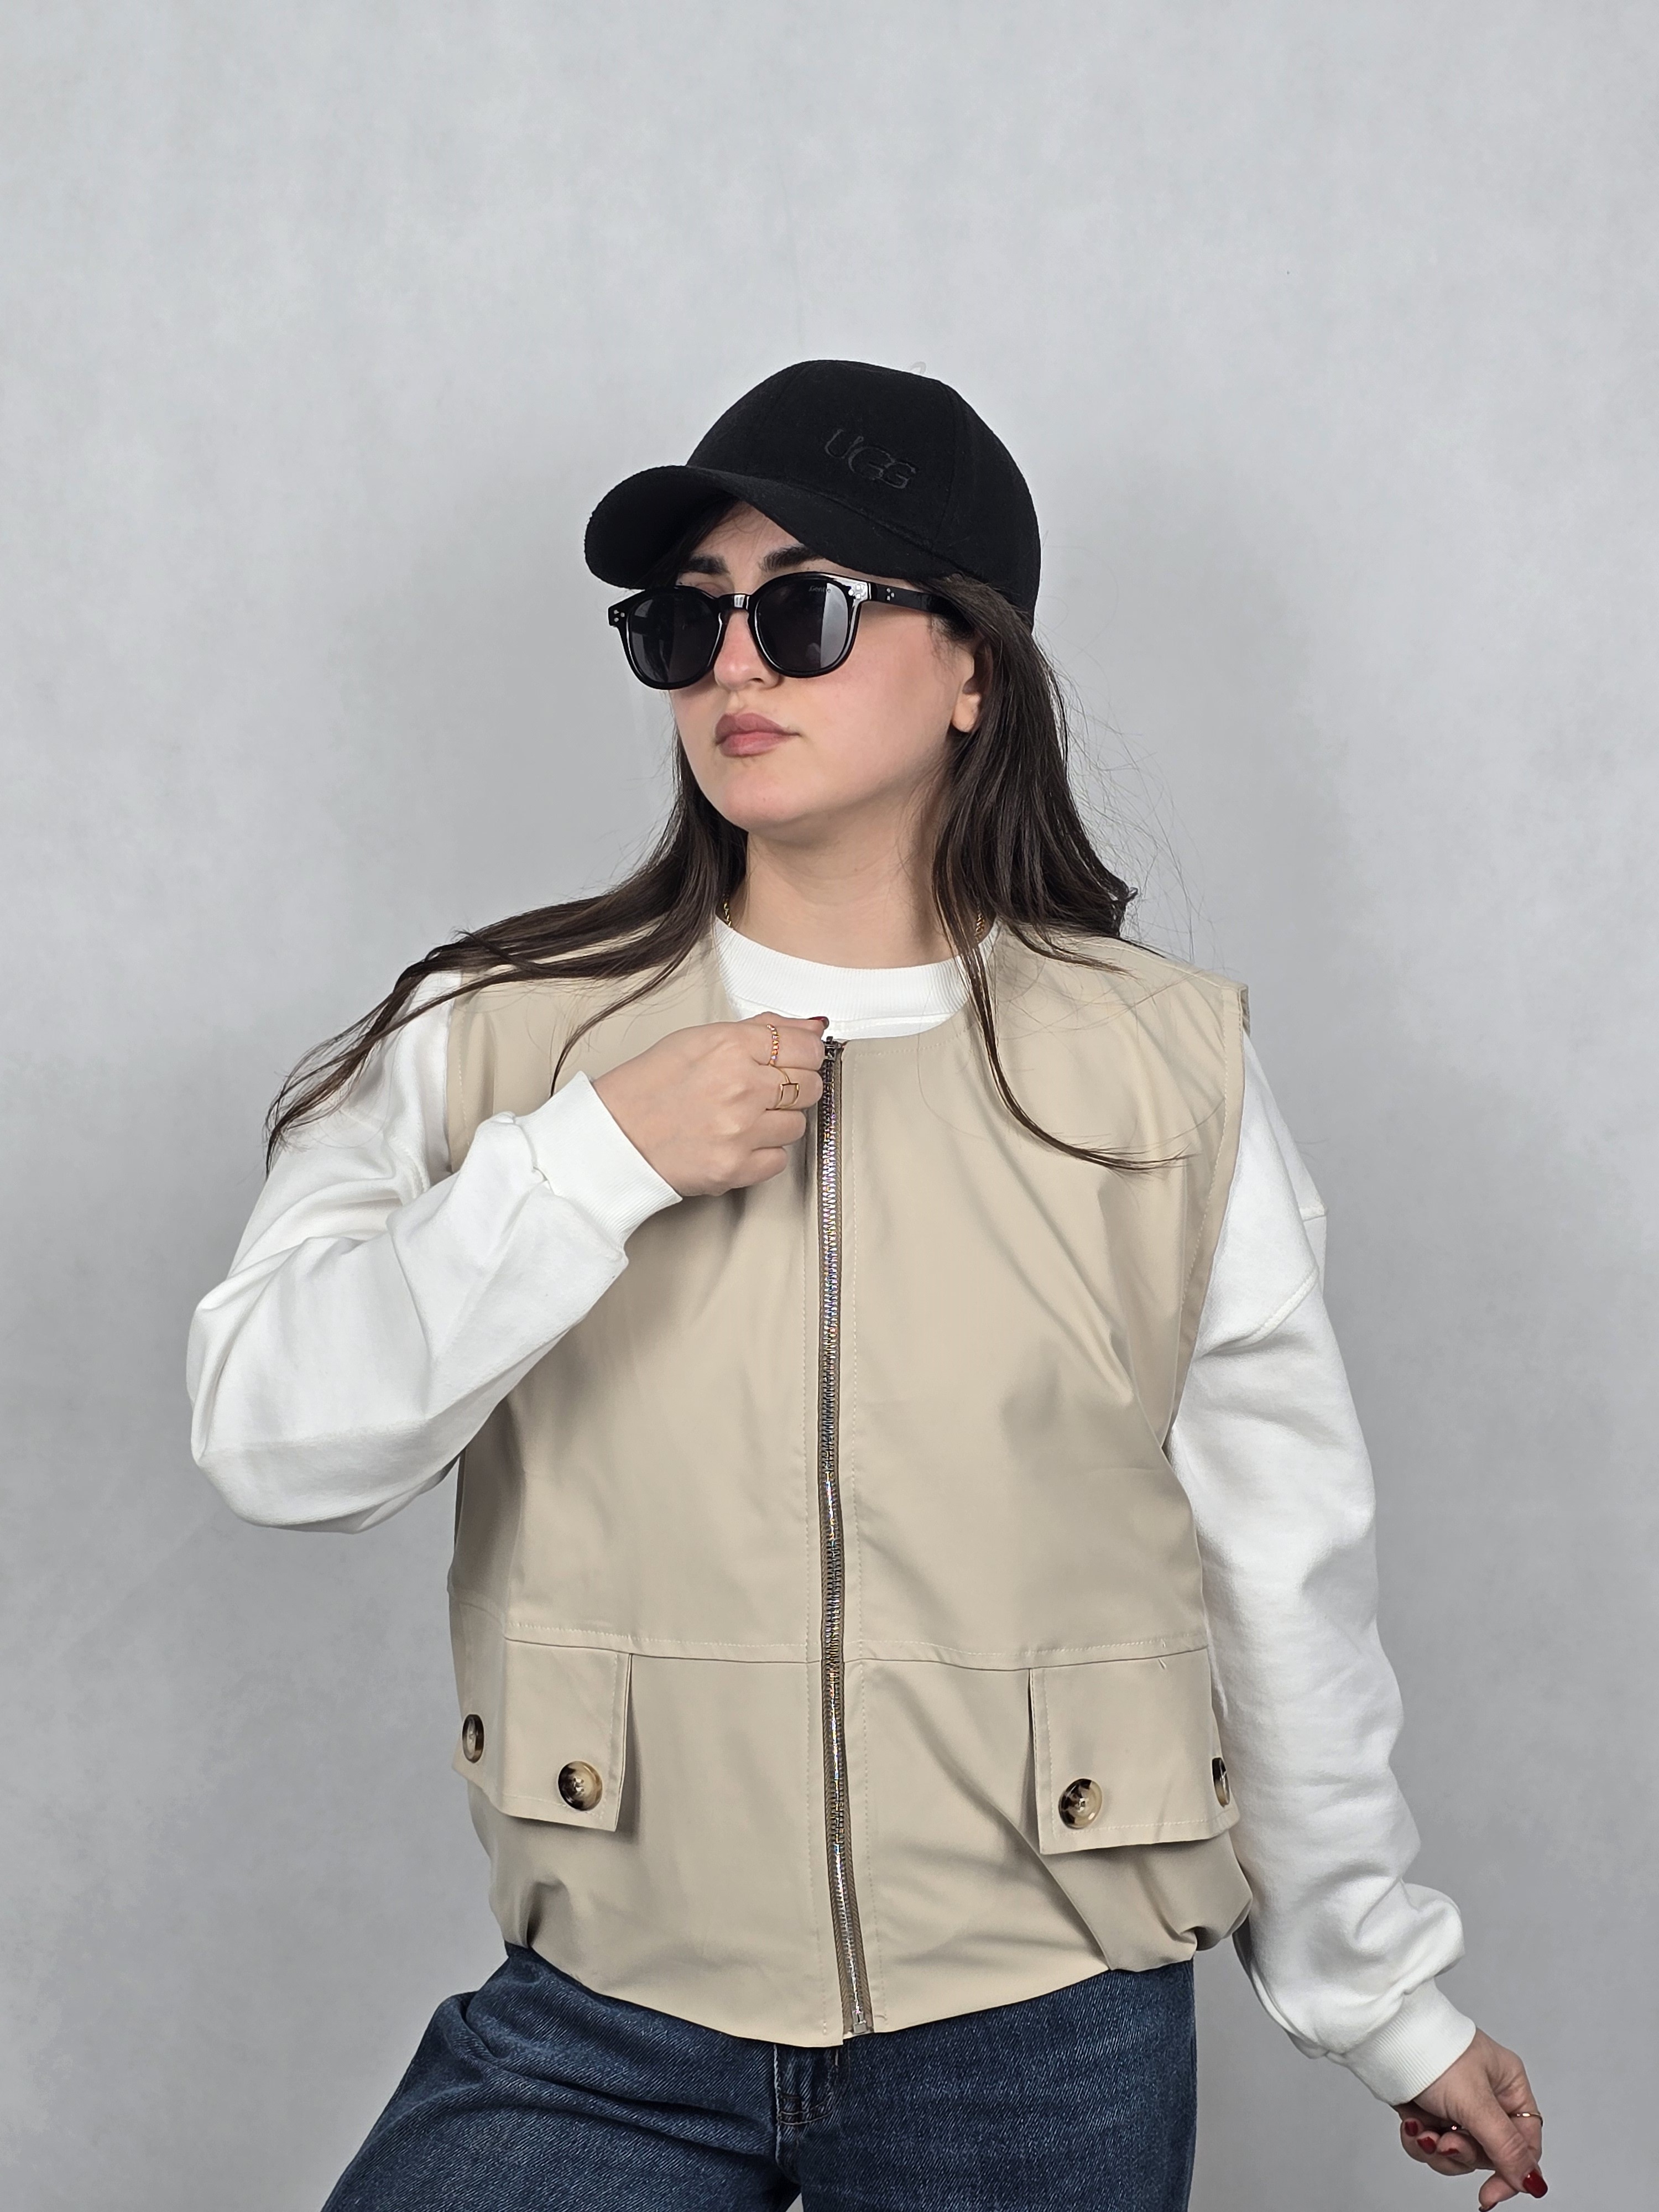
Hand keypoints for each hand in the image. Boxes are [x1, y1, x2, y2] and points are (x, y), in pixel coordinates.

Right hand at [592, 1014, 826, 1197]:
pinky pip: (779, 1160)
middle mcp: (741, 1087)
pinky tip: (736, 1142)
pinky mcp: (736, 1168)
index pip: (807, 1047)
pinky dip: (763, 1153)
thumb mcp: (699, 1039)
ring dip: (777, 1122)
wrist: (613, 1137)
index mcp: (731, 1047)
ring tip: (741, 1118)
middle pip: (810, 1085)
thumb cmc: (649, 1086)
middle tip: (763, 1090)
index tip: (797, 1060)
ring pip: (797, 1125)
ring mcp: (740, 1131)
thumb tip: (811, 1028)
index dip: (806, 1054)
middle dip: (794, 1087)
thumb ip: (761, 1030)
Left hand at [1395, 2028, 1545, 2205]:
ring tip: (1421, 2130)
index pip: (1525, 2145)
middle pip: (1488, 2154)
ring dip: (1436, 2149)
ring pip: (1457, 2153)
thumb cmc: (1434, 2052)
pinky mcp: (1430, 2111)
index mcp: (1509, 2087)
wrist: (1384, 2035)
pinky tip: (1410, 2125)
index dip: (1511, 2174)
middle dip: (1461, 2153)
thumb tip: (1533, 2183)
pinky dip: (1419, 2141)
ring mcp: (1457, 2106)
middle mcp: (1487, 2097)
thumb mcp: (1474, 2102)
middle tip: (1444, 2141)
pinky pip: (1432, 2145)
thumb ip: (1505, 2146)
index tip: (1489, 2195)